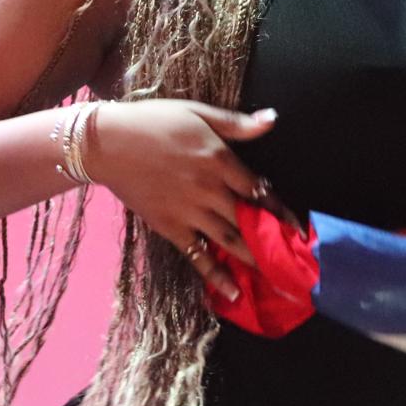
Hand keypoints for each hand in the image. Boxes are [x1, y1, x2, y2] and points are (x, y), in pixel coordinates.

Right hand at [84, 100, 275, 301]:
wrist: (107, 143)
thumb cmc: (154, 121)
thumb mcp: (198, 113)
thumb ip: (236, 123)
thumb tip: (272, 119)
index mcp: (219, 158)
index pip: (258, 190)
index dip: (280, 210)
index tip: (298, 229)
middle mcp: (209, 188)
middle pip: (249, 219)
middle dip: (274, 240)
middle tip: (295, 262)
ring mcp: (189, 211)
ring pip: (229, 240)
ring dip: (254, 259)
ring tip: (276, 279)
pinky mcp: (170, 227)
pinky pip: (197, 255)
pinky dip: (216, 275)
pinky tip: (234, 293)